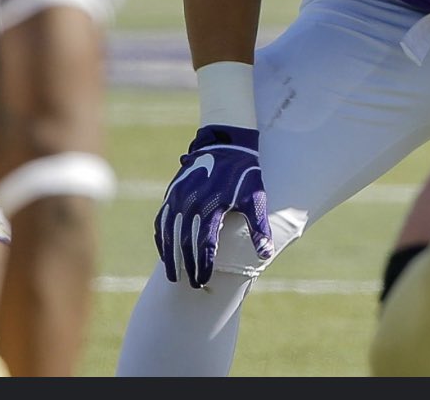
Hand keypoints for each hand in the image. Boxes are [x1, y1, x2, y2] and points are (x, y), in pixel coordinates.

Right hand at [154, 124, 273, 287]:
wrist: (227, 144)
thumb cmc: (244, 174)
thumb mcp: (255, 198)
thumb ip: (259, 228)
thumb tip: (265, 254)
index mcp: (212, 207)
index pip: (205, 245)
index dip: (203, 265)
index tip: (203, 281)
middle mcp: (191, 204)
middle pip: (185, 243)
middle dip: (188, 267)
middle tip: (193, 284)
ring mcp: (179, 198)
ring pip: (170, 234)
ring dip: (171, 257)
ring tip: (175, 276)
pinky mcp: (173, 193)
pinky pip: (163, 220)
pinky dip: (163, 238)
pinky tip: (166, 251)